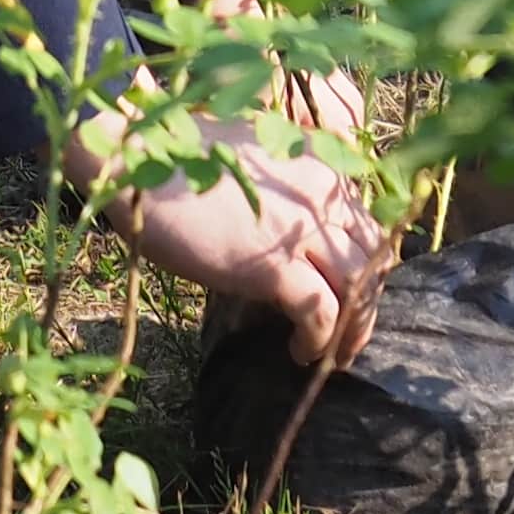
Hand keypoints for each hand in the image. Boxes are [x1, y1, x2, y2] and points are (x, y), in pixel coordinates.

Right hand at [100, 124, 386, 367]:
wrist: (139, 158)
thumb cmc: (181, 161)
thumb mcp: (253, 166)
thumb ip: (286, 194)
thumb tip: (292, 240)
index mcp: (320, 166)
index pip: (369, 226)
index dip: (364, 268)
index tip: (346, 295)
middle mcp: (322, 195)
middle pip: (375, 261)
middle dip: (365, 304)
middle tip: (344, 335)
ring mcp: (299, 230)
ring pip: (359, 290)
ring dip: (351, 330)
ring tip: (329, 354)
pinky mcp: (272, 265)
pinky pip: (321, 313)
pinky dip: (318, 341)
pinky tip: (297, 352)